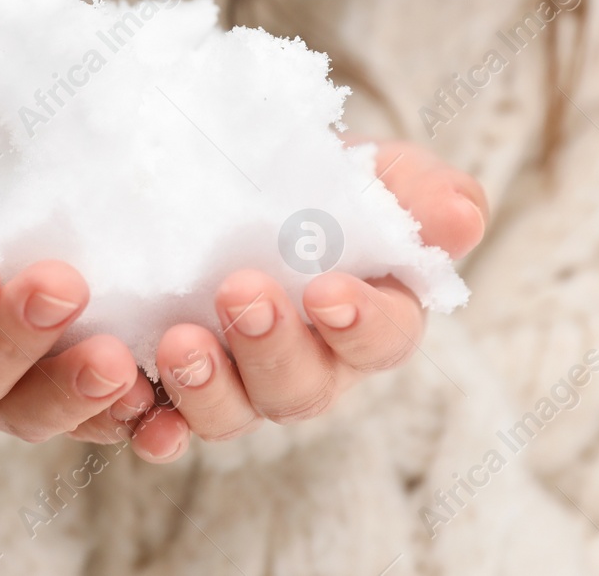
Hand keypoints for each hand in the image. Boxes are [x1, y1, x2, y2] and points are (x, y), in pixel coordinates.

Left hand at [145, 142, 486, 461]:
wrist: (235, 176)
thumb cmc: (322, 180)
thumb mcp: (378, 173)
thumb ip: (423, 195)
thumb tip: (462, 218)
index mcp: (369, 321)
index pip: (380, 340)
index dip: (359, 324)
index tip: (327, 293)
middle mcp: (308, 368)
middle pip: (300, 388)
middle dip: (271, 349)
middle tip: (241, 296)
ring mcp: (239, 386)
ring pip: (231, 415)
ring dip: (206, 389)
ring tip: (178, 344)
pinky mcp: (174, 391)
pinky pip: (163, 425)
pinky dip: (151, 424)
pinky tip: (136, 403)